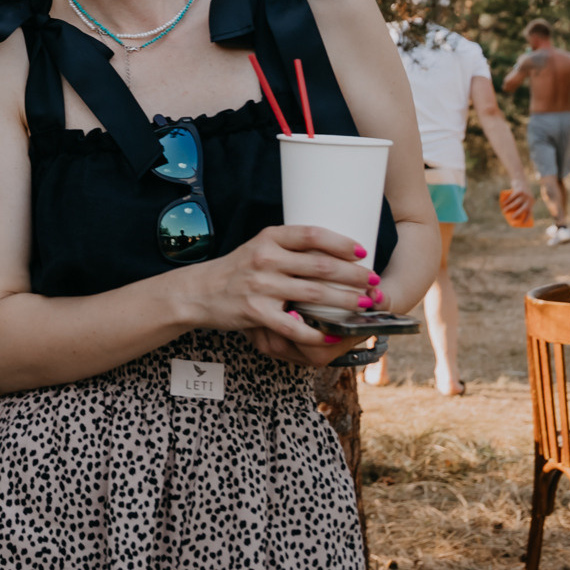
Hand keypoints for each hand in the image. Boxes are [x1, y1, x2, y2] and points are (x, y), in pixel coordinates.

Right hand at [176, 225, 379, 366]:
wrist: (196, 292)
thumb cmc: (235, 271)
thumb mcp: (258, 248)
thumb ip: (288, 248)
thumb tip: (333, 254)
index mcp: (268, 239)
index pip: (311, 235)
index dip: (341, 242)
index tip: (362, 251)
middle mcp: (264, 259)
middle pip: (320, 266)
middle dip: (353, 276)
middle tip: (372, 282)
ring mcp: (260, 286)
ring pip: (313, 295)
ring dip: (344, 301)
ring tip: (364, 305)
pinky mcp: (255, 312)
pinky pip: (293, 325)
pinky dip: (316, 332)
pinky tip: (332, 334)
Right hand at [501, 183, 531, 216]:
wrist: (520, 181)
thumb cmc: (521, 192)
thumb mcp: (524, 198)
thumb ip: (521, 204)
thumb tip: (513, 213)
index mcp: (531, 202)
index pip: (530, 211)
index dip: (527, 217)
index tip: (523, 223)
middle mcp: (529, 199)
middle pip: (523, 208)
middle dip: (518, 214)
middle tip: (512, 217)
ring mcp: (524, 195)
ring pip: (516, 203)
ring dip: (509, 207)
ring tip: (504, 210)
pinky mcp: (519, 191)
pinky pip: (512, 198)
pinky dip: (507, 201)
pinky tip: (504, 203)